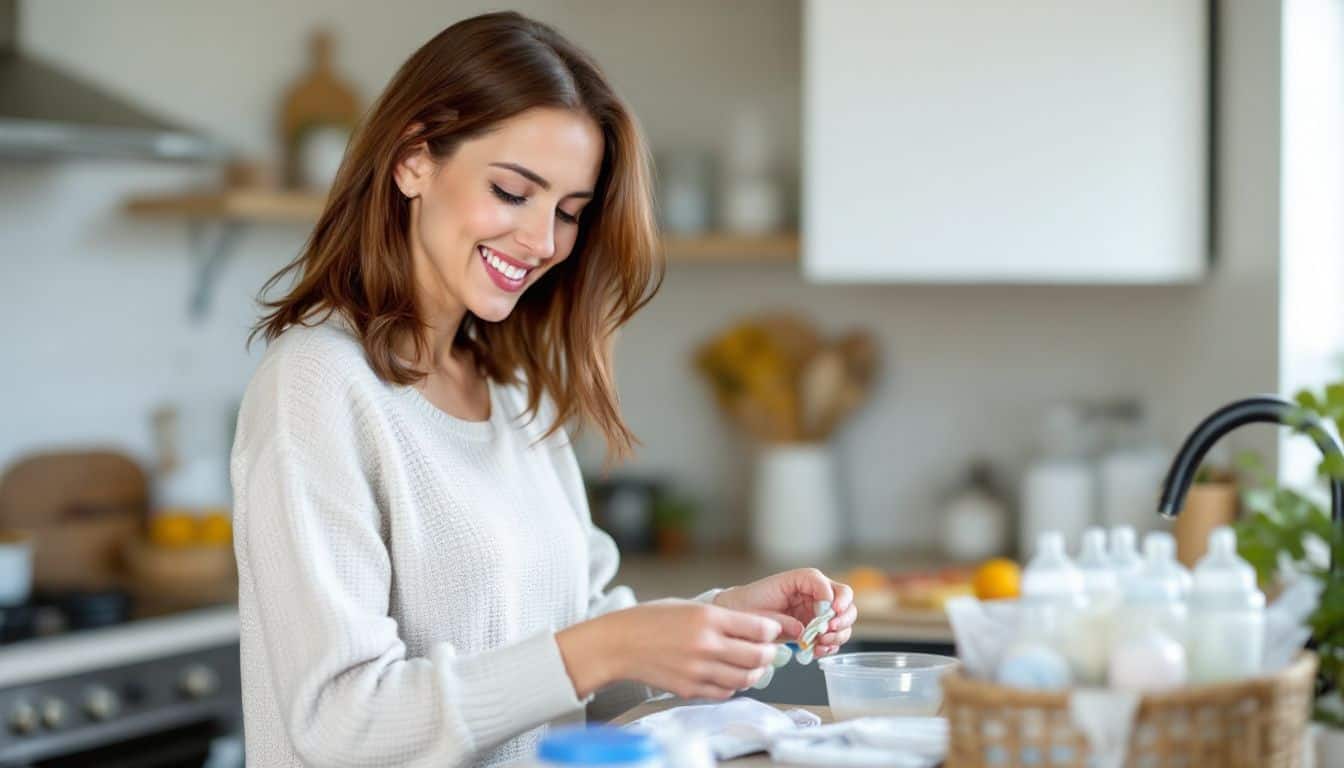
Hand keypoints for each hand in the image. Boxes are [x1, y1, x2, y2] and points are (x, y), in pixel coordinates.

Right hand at [556, 600, 779, 700]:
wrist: (618, 644)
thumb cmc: (650, 620)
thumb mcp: (689, 606)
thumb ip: (723, 617)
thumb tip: (758, 626)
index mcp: (707, 617)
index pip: (759, 628)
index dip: (772, 631)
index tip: (772, 631)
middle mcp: (706, 644)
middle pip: (758, 656)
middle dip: (769, 654)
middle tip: (768, 650)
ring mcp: (698, 670)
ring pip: (745, 678)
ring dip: (756, 672)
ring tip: (753, 665)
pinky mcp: (690, 689)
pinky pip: (725, 692)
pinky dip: (734, 685)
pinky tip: (729, 676)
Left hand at [712, 568, 856, 657]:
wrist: (738, 617)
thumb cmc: (748, 606)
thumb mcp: (761, 608)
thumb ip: (783, 618)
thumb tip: (803, 631)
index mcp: (802, 581)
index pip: (828, 586)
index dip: (835, 600)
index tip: (829, 614)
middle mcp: (813, 594)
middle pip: (844, 600)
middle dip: (842, 618)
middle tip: (828, 632)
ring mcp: (816, 611)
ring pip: (843, 619)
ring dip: (838, 634)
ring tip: (820, 644)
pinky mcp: (815, 627)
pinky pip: (833, 636)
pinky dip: (830, 645)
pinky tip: (817, 650)